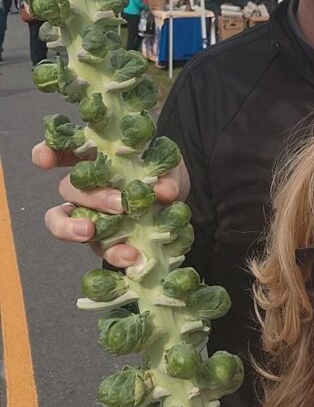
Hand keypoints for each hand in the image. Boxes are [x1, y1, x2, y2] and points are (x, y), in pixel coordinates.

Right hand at [32, 142, 189, 267]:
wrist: (177, 208)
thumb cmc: (163, 176)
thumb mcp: (171, 168)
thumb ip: (167, 176)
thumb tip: (162, 191)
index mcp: (95, 158)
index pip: (62, 151)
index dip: (48, 153)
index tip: (45, 162)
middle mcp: (86, 187)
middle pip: (69, 189)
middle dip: (89, 196)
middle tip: (118, 204)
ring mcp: (90, 215)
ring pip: (62, 220)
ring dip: (72, 227)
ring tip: (89, 232)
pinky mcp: (103, 241)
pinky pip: (98, 249)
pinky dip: (113, 253)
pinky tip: (129, 255)